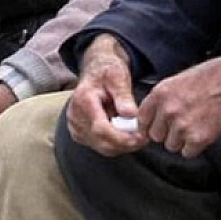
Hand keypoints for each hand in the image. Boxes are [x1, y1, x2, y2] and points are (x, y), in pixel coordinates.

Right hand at [66, 34, 144, 155]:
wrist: (96, 72)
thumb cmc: (108, 72)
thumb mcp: (118, 77)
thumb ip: (123, 96)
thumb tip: (131, 115)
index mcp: (83, 101)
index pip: (101, 129)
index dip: (122, 138)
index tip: (141, 137)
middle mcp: (75, 117)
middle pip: (101, 142)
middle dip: (125, 144)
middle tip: (145, 139)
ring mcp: (75, 127)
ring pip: (102, 147)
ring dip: (122, 146)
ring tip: (139, 137)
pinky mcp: (80, 134)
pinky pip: (100, 146)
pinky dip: (116, 145)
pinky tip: (128, 136)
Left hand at [138, 53, 220, 158]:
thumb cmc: (214, 76)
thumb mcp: (180, 80)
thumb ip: (164, 99)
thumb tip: (155, 116)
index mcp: (161, 93)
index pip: (142, 119)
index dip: (150, 124)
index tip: (156, 126)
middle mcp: (168, 110)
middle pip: (156, 136)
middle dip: (168, 133)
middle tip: (183, 124)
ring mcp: (182, 126)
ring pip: (171, 146)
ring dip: (182, 140)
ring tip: (197, 125)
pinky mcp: (199, 139)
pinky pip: (188, 152)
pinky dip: (196, 146)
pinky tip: (205, 132)